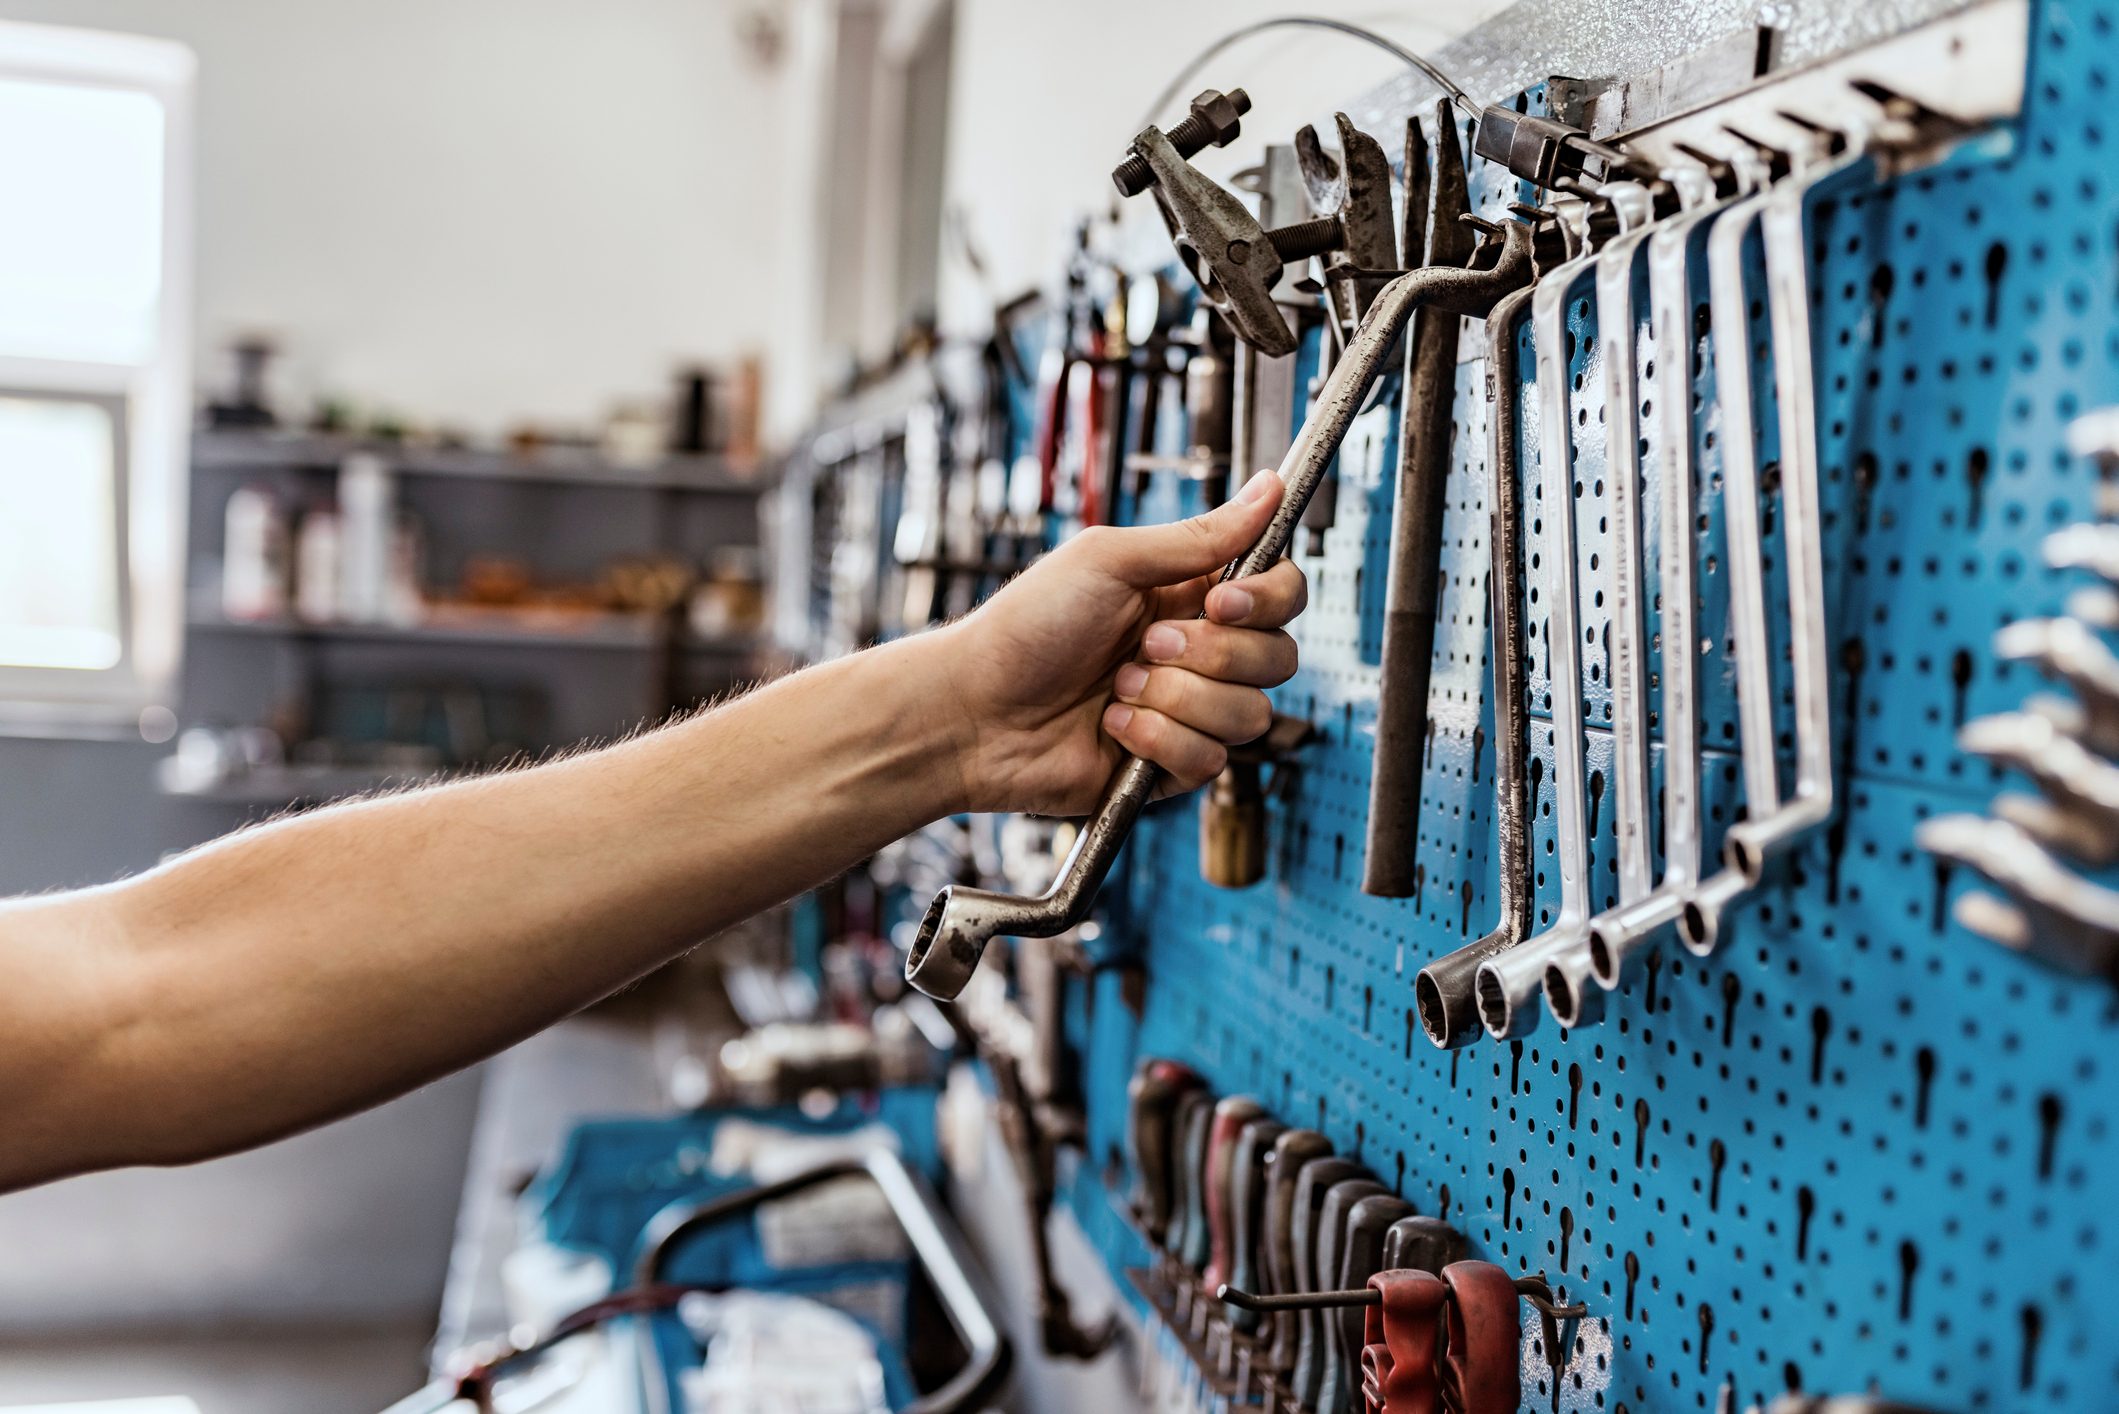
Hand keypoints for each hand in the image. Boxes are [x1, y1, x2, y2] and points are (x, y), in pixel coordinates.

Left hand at [935, 470, 1308, 815]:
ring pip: (1248, 714)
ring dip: (1177, 698)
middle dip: (1211, 654)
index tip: (1224, 602)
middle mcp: (1198, 654)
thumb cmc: (1025, 627)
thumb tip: (1269, 488)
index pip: (1280, 594)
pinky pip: (1210, 760)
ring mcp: (1188, 712)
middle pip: (1278, 658)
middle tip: (1145, 645)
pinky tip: (1111, 727)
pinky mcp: (1170, 765)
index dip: (1268, 600)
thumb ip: (1200, 536)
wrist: (975, 710)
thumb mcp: (1109, 560)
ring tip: (1119, 687)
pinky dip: (1157, 740)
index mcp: (1190, 596)